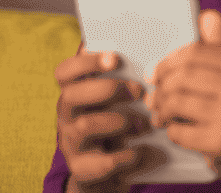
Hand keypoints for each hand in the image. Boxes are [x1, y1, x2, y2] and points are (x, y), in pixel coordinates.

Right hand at [55, 46, 164, 192]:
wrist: (110, 168)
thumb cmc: (120, 121)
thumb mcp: (119, 99)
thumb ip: (128, 77)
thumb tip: (155, 53)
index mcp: (75, 92)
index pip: (65, 71)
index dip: (85, 62)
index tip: (114, 57)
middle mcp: (67, 115)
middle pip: (71, 95)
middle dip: (108, 89)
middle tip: (139, 91)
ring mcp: (70, 142)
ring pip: (85, 125)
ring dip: (120, 121)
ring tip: (144, 124)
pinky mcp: (81, 168)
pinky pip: (100, 161)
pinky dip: (125, 156)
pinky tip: (140, 152)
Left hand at [144, 9, 220, 189]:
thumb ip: (219, 47)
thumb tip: (206, 14)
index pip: (195, 52)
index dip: (168, 62)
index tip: (156, 73)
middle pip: (181, 76)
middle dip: (161, 87)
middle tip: (155, 96)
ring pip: (176, 102)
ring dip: (161, 109)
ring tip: (161, 113)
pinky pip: (178, 130)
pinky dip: (171, 131)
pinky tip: (177, 130)